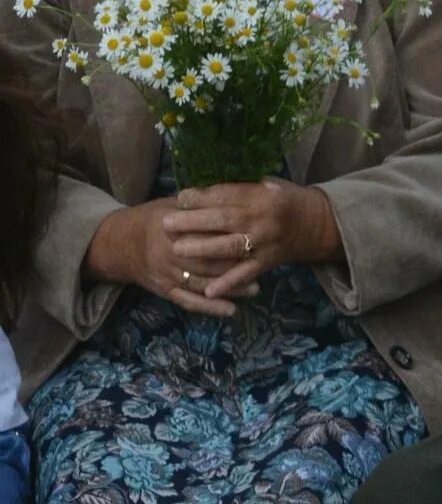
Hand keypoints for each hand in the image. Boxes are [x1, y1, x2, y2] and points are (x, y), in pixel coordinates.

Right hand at [86, 199, 249, 317]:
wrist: (119, 244)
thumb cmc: (154, 220)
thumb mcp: (171, 206)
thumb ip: (198, 205)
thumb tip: (233, 194)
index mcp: (173, 228)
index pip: (205, 233)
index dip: (230, 237)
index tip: (255, 238)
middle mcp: (169, 252)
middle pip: (206, 261)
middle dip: (234, 265)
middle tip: (260, 266)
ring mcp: (166, 274)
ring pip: (201, 283)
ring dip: (228, 289)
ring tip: (255, 288)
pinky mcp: (164, 290)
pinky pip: (188, 301)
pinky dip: (210, 307)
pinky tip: (231, 310)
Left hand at [161, 181, 338, 299]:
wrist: (318, 225)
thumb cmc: (285, 201)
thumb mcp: (267, 184)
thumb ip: (239, 187)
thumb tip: (200, 189)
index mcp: (263, 195)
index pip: (226, 194)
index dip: (201, 196)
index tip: (181, 197)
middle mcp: (264, 219)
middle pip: (223, 220)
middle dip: (192, 221)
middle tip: (166, 223)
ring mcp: (266, 242)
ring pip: (230, 247)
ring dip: (202, 249)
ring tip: (177, 249)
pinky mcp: (268, 262)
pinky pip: (245, 273)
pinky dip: (228, 283)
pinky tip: (209, 291)